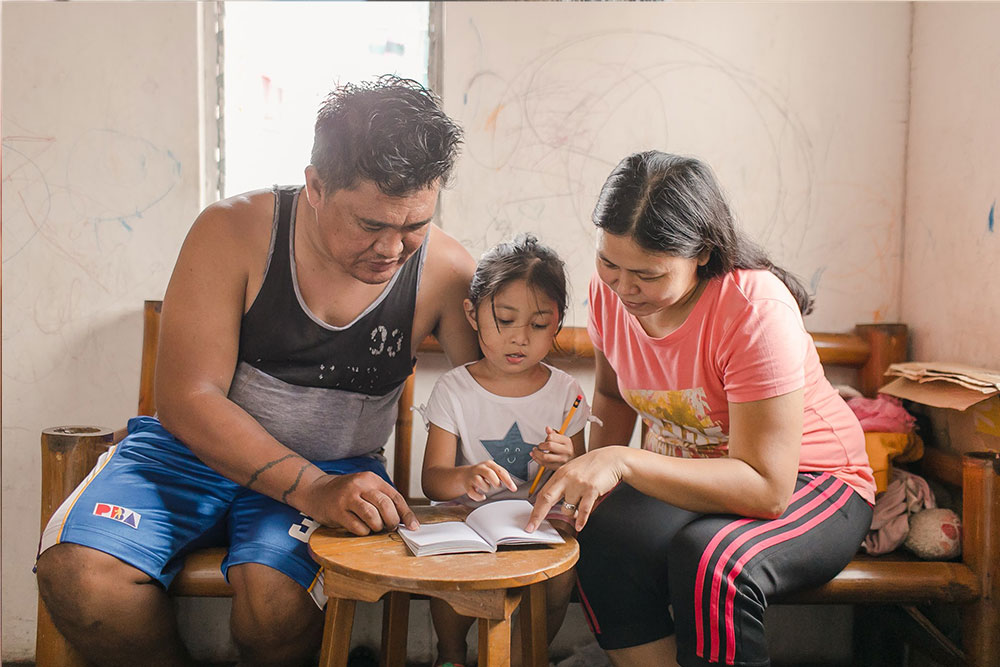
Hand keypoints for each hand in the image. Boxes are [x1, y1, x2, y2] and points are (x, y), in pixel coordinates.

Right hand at [299, 471, 417, 535]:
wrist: (317, 491)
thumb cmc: (347, 494)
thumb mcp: (366, 489)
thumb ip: (383, 500)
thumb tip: (405, 520)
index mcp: (371, 479)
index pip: (395, 497)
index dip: (406, 514)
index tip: (413, 527)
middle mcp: (360, 486)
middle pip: (385, 505)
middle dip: (392, 521)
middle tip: (390, 527)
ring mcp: (347, 498)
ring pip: (372, 516)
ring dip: (377, 526)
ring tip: (374, 527)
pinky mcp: (337, 512)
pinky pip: (358, 527)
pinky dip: (364, 532)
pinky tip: (360, 528)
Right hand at [461, 460, 517, 501]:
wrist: (465, 475)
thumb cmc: (483, 474)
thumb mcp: (493, 470)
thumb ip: (502, 476)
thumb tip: (512, 485)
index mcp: (489, 464)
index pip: (500, 471)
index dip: (508, 481)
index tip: (513, 489)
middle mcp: (479, 468)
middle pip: (489, 473)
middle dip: (495, 482)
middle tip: (497, 486)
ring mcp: (472, 476)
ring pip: (479, 481)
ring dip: (486, 488)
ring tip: (486, 488)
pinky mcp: (467, 485)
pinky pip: (472, 492)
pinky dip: (478, 496)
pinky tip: (482, 496)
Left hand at [526, 446, 627, 532]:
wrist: (611, 459)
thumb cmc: (591, 466)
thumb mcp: (571, 471)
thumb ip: (561, 485)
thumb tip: (550, 503)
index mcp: (559, 474)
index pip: (542, 494)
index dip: (534, 509)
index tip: (530, 521)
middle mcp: (566, 478)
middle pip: (546, 499)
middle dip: (537, 516)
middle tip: (531, 527)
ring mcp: (578, 484)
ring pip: (568, 508)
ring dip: (572, 514)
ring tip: (578, 508)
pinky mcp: (591, 489)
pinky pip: (583, 510)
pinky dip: (581, 520)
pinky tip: (579, 525)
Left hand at [530, 426, 574, 468]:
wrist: (575, 457)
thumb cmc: (566, 447)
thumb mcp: (562, 438)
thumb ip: (553, 433)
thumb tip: (547, 428)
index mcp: (567, 441)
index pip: (551, 437)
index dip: (545, 438)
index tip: (545, 440)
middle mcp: (566, 451)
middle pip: (549, 446)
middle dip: (540, 446)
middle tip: (539, 446)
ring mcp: (562, 460)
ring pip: (546, 457)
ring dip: (536, 454)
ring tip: (534, 451)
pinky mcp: (558, 467)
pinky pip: (545, 464)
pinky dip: (537, 460)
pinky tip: (535, 457)